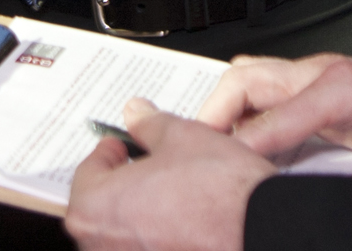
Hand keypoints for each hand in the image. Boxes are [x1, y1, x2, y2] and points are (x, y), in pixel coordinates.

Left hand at [66, 97, 271, 250]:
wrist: (264, 233)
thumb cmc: (222, 195)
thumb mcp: (182, 137)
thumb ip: (150, 125)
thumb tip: (137, 115)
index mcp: (97, 209)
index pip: (87, 174)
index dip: (109, 153)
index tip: (122, 147)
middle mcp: (105, 247)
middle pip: (101, 210)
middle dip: (122, 186)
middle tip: (147, 167)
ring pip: (124, 235)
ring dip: (140, 214)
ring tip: (171, 194)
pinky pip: (148, 249)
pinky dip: (159, 238)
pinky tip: (185, 223)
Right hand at [210, 55, 351, 178]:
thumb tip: (324, 207)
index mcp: (340, 87)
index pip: (272, 117)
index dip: (241, 148)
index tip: (219, 169)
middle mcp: (321, 72)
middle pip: (245, 77)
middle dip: (214, 111)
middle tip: (198, 150)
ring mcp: (315, 74)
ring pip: (249, 77)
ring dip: (226, 109)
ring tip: (213, 149)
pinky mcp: (315, 84)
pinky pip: (265, 90)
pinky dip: (244, 113)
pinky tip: (244, 145)